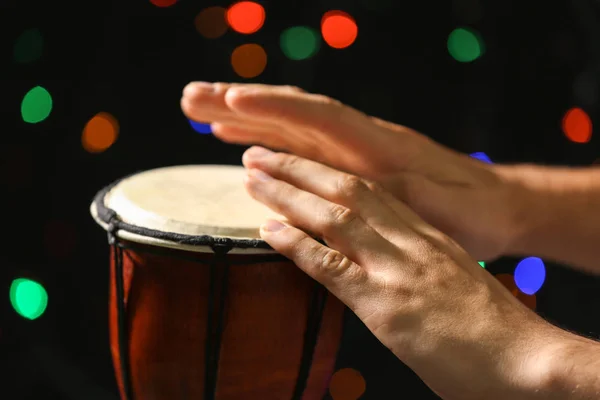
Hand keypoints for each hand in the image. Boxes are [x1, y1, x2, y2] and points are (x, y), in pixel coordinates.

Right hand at [181, 83, 527, 260]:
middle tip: (190, 97)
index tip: (231, 101)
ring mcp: (351, 153)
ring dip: (244, 119)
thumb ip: (413, 196)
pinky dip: (266, 142)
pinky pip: (299, 150)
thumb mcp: (450, 210)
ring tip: (197, 111)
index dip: (275, 109)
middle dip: (242, 104)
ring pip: (289, 129)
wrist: (494, 206)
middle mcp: (359, 142)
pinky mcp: (348, 168)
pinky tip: (239, 145)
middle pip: (293, 114)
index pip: (320, 118)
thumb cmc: (474, 212)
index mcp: (381, 146)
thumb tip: (373, 188)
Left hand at [241, 147, 557, 399]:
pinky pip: (330, 266)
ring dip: (288, 194)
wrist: (525, 360)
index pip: (371, 189)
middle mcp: (410, 241)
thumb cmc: (492, 329)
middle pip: (347, 189)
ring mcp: (396, 268)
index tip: (297, 160)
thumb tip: (379, 260)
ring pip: (334, 216)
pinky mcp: (384, 304)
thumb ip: (416, 261)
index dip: (328, 171)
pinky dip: (295, 245)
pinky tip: (267, 230)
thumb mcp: (452, 279)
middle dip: (299, 168)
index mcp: (426, 234)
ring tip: (253, 179)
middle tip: (259, 154)